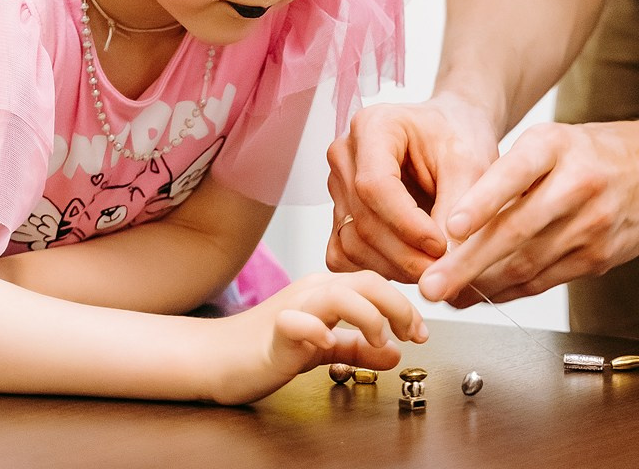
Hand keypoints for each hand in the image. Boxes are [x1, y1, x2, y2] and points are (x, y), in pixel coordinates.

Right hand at [213, 271, 426, 405]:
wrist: (217, 358)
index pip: (375, 283)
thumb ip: (357, 348)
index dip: (404, 305)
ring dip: (368, 315)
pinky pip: (297, 323)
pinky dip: (317, 331)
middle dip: (398, 305)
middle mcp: (313, 291)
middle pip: (365, 281)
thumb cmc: (267, 349)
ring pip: (338, 294)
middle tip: (415, 333)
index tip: (421, 332)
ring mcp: (293, 307)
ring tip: (382, 339)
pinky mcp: (274, 331)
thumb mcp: (322, 347)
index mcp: (326, 291)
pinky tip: (328, 344)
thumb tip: (395, 352)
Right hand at [326, 93, 499, 284]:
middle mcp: (347, 154)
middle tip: (444, 269)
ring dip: (394, 266)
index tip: (440, 246)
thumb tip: (446, 262)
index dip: (407, 224)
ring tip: (434, 267)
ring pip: (353, 243)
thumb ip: (459, 209)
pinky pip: (344, 254)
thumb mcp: (469, 165)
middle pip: (363, 219)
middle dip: (405, 254)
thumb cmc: (460, 137)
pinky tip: (409, 263)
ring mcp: (338, 185)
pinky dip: (376, 267)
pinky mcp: (340, 212)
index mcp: (373, 126)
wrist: (454, 131)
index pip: (375, 185)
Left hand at [416, 117, 638, 304]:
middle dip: (468, 263)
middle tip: (431, 284)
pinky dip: (509, 290)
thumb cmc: (590, 153)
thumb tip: (453, 220)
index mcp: (557, 144)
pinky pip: (545, 280)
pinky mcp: (600, 258)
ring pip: (528, 263)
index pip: (516, 173)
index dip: (482, 202)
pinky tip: (482, 294)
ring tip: (446, 294)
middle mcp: (577, 183)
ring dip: (482, 285)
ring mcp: (592, 224)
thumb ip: (509, 173)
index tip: (450, 226)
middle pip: (517, 229)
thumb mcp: (551, 141)